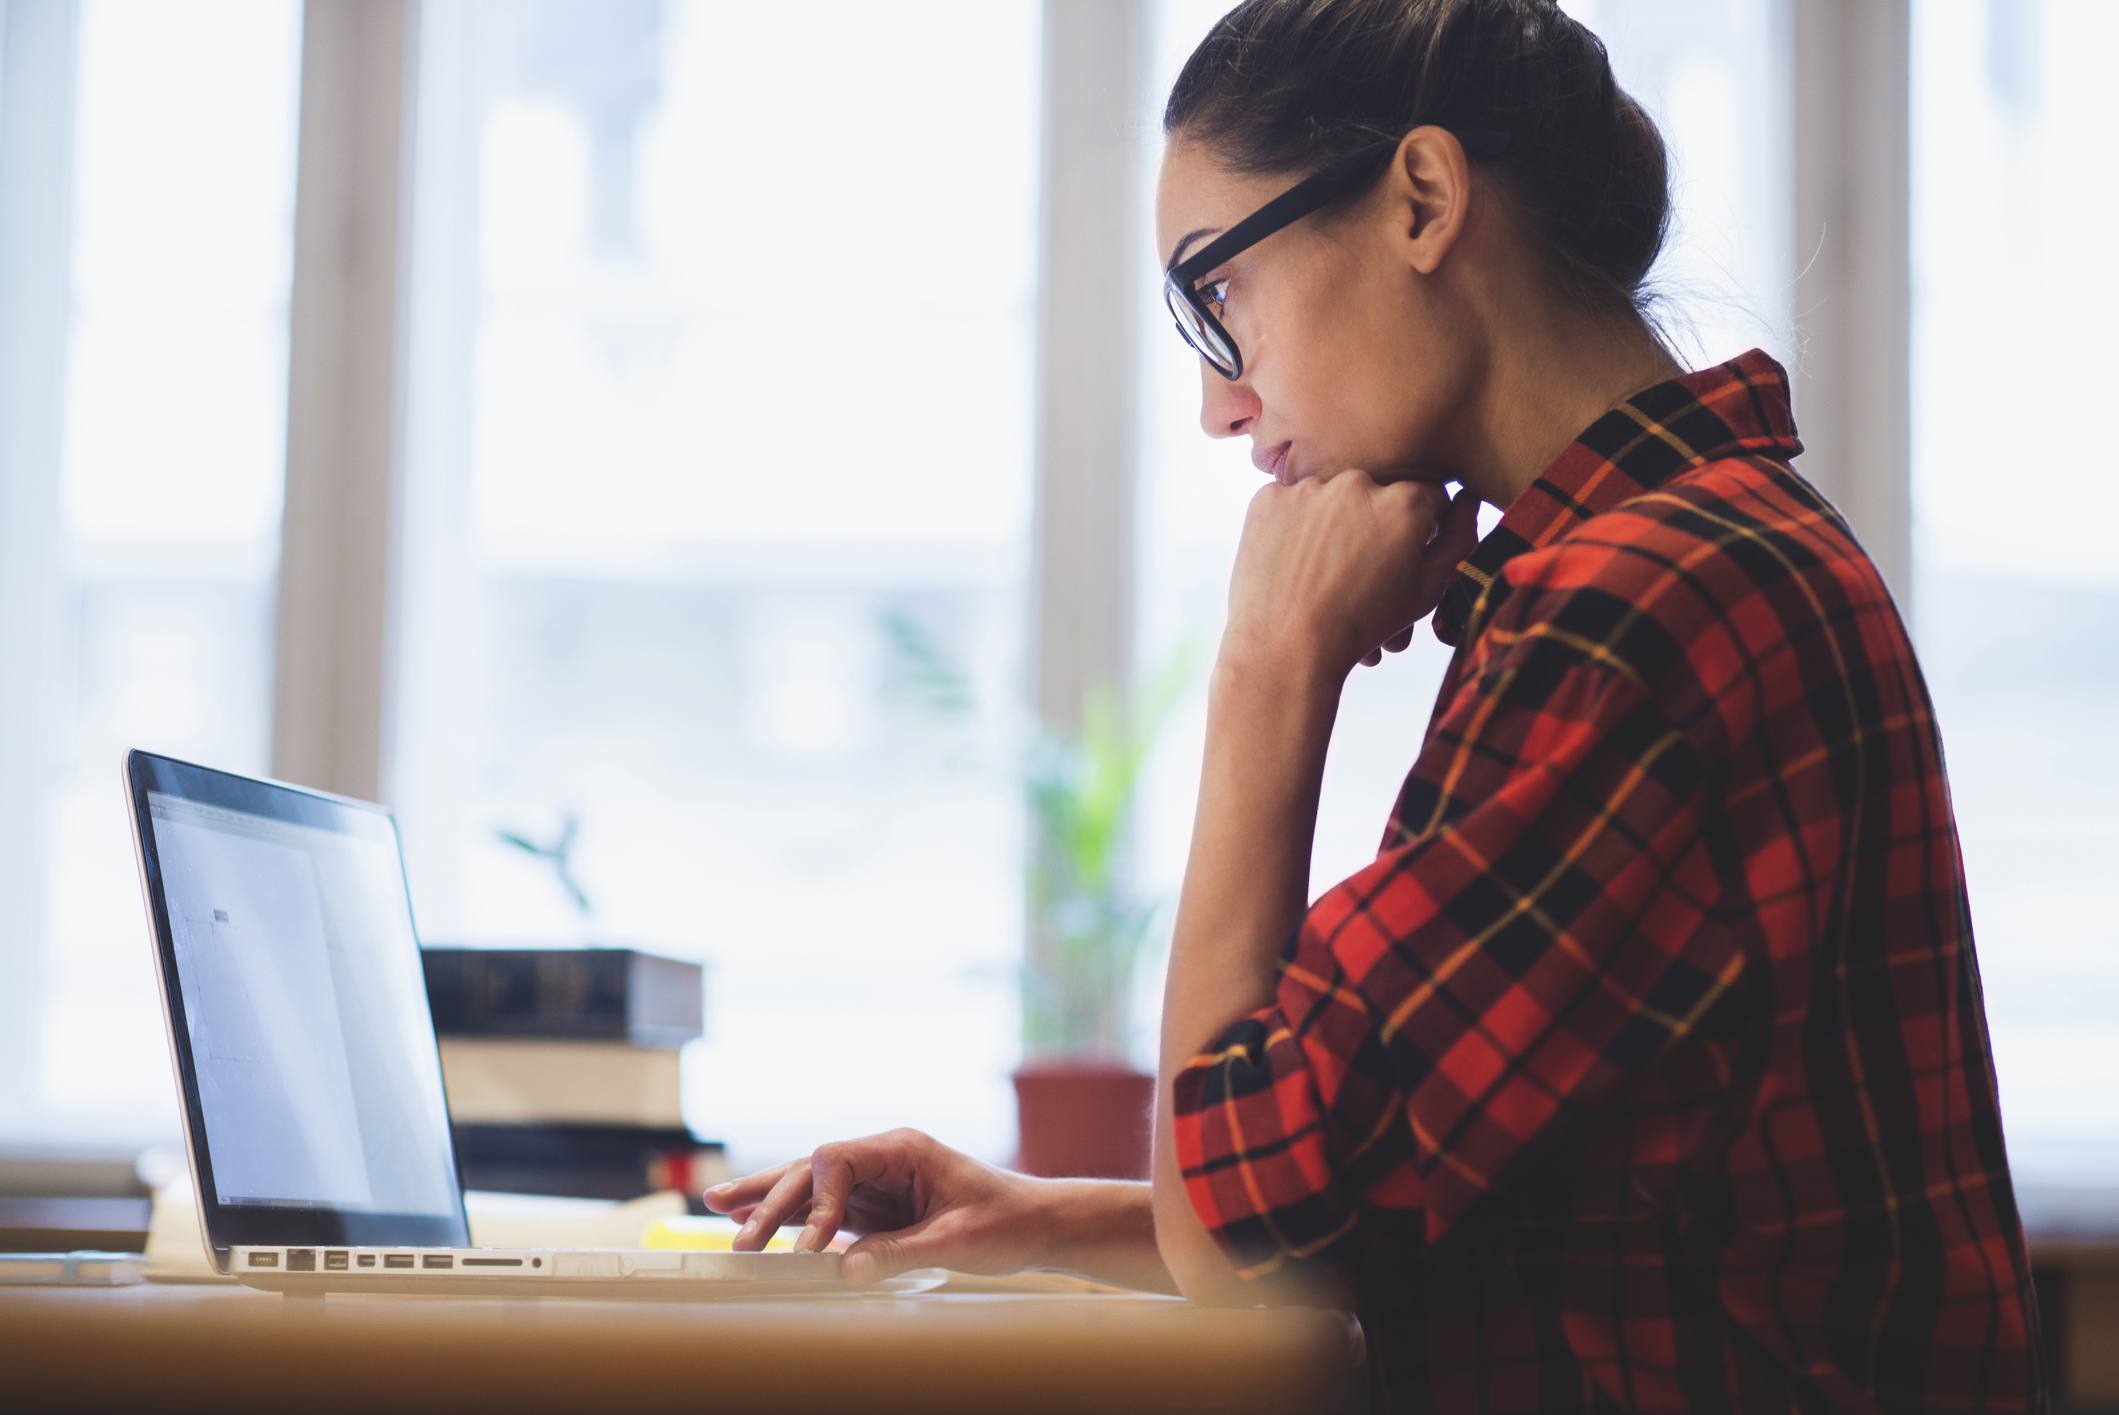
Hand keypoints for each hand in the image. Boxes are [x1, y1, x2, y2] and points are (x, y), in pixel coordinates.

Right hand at [702, 1127, 1047, 1284]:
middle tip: (736, 1235)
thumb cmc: (1004, 1222)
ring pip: (810, 1185)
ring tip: (716, 1208)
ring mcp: (875, 1182)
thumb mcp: (956, 1241)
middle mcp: (882, 1158)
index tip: (811, 1245)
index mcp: (903, 1149)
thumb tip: (843, 1270)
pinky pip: (823, 1210)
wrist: (1035, 1223)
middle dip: (772, 1198)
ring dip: (767, 1200)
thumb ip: (899, 1252)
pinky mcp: (874, 1208)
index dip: (816, 1200)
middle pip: (813, 1169)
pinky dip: (789, 1218)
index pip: (837, 1160)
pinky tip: (753, 1222)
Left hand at [1223, 473, 1480, 681]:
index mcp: (1407, 501)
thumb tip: (1467, 499)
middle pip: (1377, 493)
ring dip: (1334, 522)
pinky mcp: (1268, 497)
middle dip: (1374, 524)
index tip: (1402, 556)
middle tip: (1360, 570)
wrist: (1286, 648)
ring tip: (1326, 571)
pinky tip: (1296, 562)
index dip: (1419, 529)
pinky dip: (1293, 525)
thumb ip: (1457, 539)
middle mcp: (1359, 481)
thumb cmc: (1363, 624)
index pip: (1428, 497)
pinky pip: (1291, 502)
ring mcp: (1309, 486)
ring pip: (1332, 495)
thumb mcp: (1426, 590)